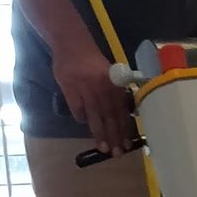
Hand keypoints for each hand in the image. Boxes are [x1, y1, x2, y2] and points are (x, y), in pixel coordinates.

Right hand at [51, 27, 133, 155]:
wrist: (71, 43)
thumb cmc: (93, 60)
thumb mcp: (109, 73)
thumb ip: (115, 91)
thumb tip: (124, 114)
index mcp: (114, 84)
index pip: (121, 110)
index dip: (125, 129)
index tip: (127, 144)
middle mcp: (101, 88)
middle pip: (109, 116)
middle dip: (114, 136)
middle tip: (117, 153)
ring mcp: (84, 89)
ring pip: (94, 116)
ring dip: (99, 134)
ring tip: (103, 148)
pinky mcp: (69, 89)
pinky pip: (77, 109)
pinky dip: (82, 118)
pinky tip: (86, 124)